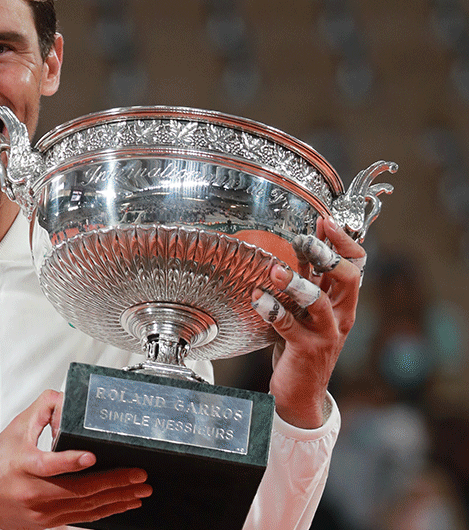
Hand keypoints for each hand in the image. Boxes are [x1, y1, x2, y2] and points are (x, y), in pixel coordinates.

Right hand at [0, 389, 150, 529]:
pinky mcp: (47, 523)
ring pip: (84, 508)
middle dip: (113, 483)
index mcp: (23, 465)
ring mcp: (41, 511)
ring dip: (116, 499)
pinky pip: (81, 519)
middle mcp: (33, 491)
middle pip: (77, 490)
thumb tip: (67, 399)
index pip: (48, 465)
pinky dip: (104, 511)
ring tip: (139, 491)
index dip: (70, 461)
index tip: (92, 456)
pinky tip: (121, 505)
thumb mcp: (16, 428)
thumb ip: (42, 409)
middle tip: (138, 475)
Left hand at [252, 217, 364, 428]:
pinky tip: (257, 298)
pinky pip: (288, 326)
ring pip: (319, 303)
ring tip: (275, 270)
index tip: (325, 220)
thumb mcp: (307, 310)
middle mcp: (340, 317)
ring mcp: (325, 335)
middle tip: (305, 239)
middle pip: (348, 279)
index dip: (343, 241)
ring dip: (297, 283)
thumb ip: (308, 279)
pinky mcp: (306, 350)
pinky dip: (272, 310)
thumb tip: (303, 242)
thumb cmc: (300, 345)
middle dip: (327, 255)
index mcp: (343, 303)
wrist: (300, 393)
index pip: (356, 265)